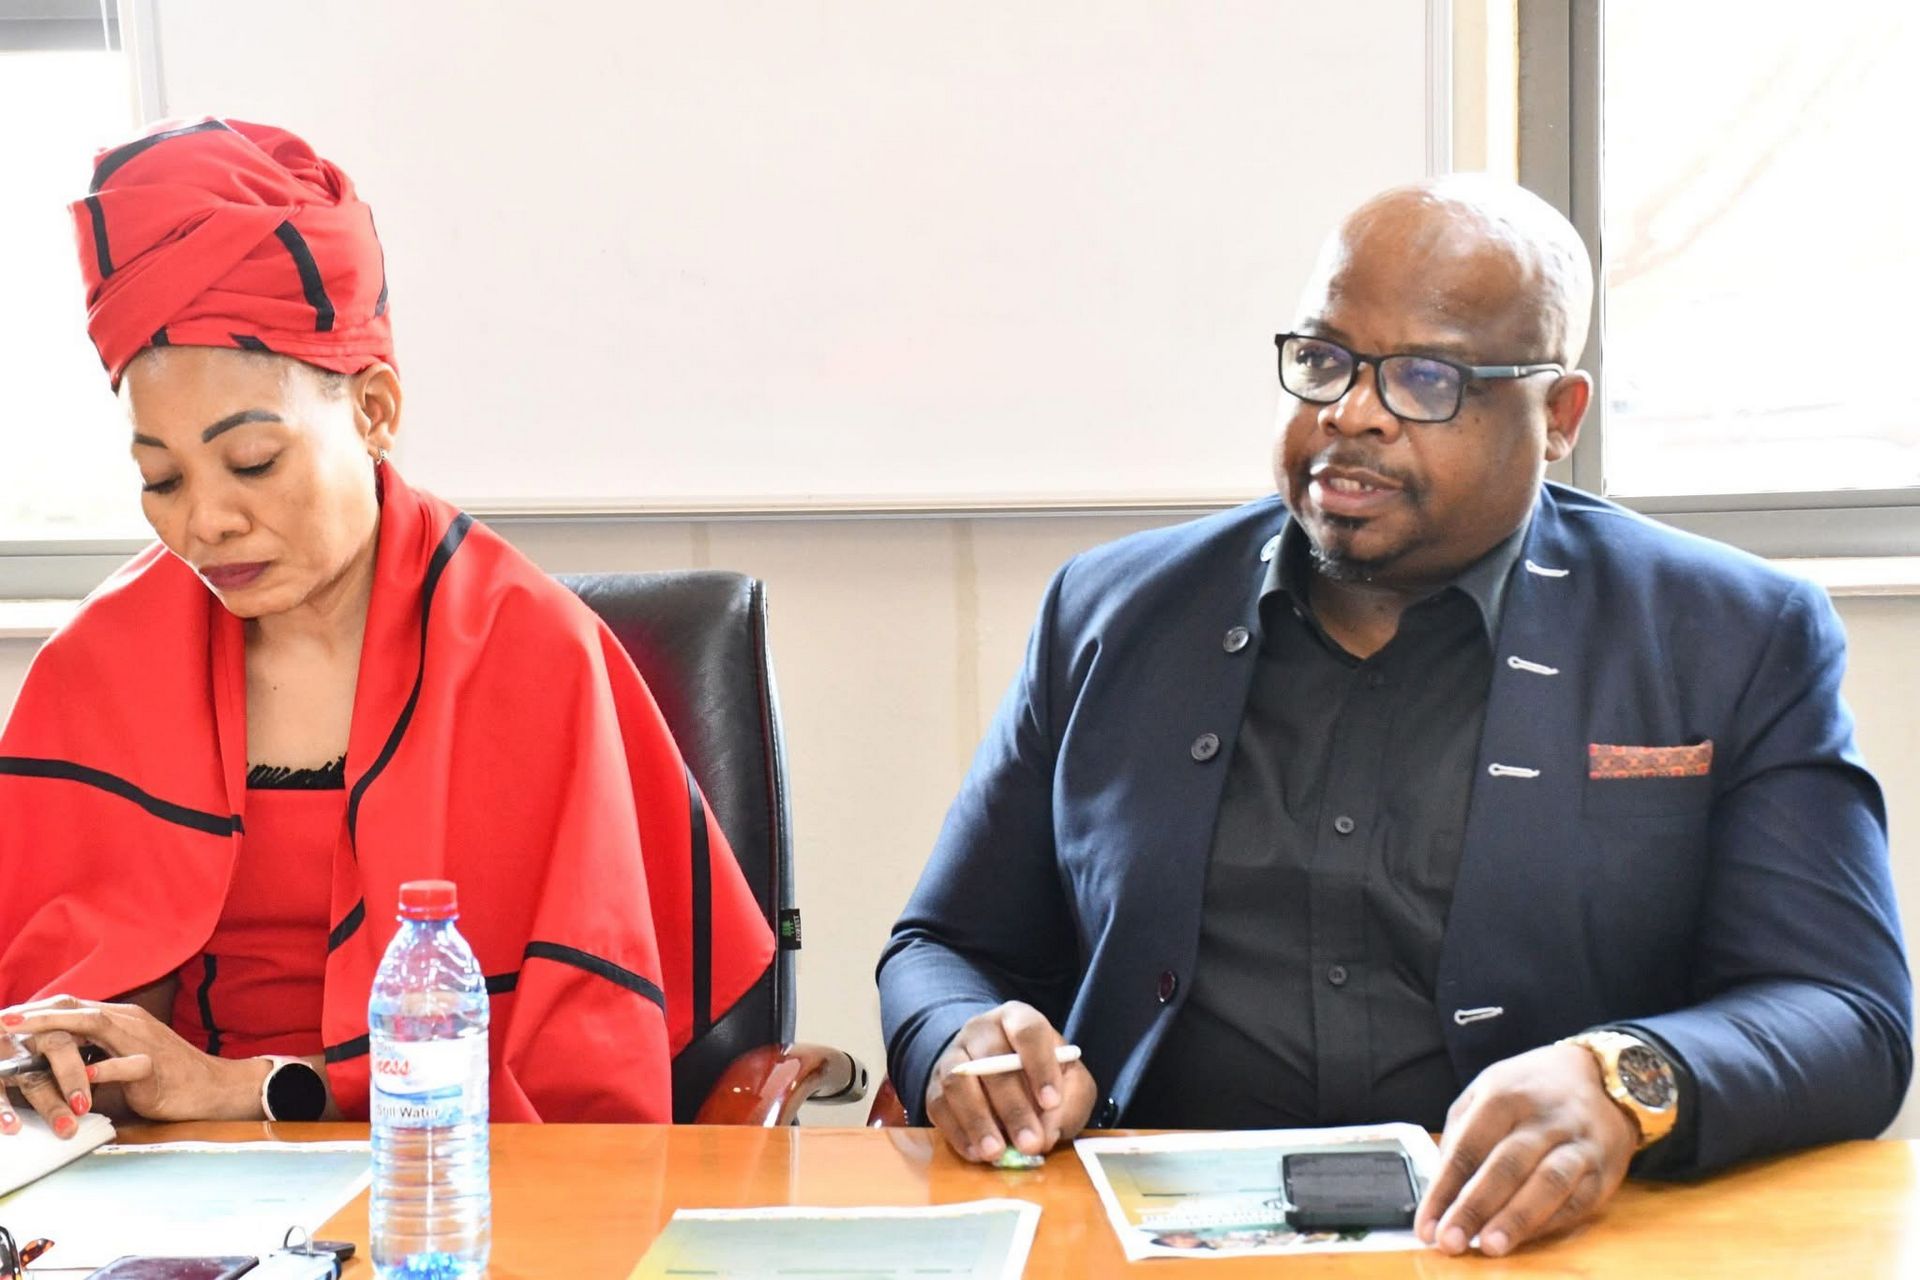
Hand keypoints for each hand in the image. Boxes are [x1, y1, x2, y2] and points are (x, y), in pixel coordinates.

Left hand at [0, 995, 269, 1135]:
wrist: (213, 1087)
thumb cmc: (167, 1076)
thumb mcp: (126, 1056)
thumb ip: (96, 1051)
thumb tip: (56, 1059)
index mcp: (123, 1019)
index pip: (74, 1006)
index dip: (38, 1009)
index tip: (6, 1017)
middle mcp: (132, 1023)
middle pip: (79, 1009)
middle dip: (37, 1013)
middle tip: (3, 1020)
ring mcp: (145, 1042)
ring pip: (97, 1026)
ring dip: (58, 1029)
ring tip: (25, 1034)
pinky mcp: (156, 1068)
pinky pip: (128, 1066)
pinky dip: (103, 1069)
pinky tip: (81, 1076)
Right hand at [925, 1001, 1095, 1162]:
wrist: (999, 1073)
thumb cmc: (1042, 1077)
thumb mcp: (1071, 1082)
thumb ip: (1070, 1102)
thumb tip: (1046, 1132)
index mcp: (1018, 1019)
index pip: (1028, 1031)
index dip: (1040, 1066)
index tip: (1052, 1102)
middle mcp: (982, 1030)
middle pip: (991, 1061)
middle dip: (1013, 1107)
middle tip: (1030, 1143)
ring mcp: (954, 1055)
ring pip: (959, 1083)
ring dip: (978, 1121)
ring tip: (996, 1153)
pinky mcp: (935, 1084)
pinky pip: (939, 1106)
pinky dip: (957, 1133)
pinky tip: (977, 1153)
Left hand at [1416, 1043, 1637, 1256]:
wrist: (1596, 1076)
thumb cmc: (1526, 1091)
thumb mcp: (1484, 1093)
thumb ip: (1460, 1137)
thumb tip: (1443, 1192)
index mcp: (1504, 1095)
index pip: (1468, 1146)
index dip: (1444, 1189)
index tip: (1425, 1225)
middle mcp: (1544, 1118)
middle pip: (1506, 1165)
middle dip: (1475, 1207)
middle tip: (1450, 1241)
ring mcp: (1578, 1143)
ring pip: (1549, 1183)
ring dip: (1517, 1219)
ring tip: (1490, 1246)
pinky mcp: (1604, 1170)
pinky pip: (1577, 1200)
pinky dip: (1549, 1223)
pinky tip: (1524, 1240)